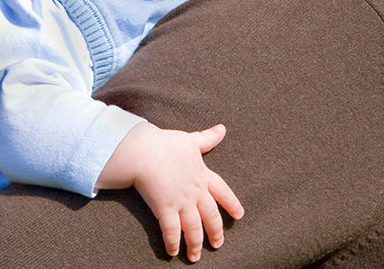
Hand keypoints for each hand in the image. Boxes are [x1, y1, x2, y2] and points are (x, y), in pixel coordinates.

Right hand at [98, 122, 243, 261]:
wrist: (145, 151)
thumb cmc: (165, 144)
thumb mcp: (190, 140)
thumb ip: (207, 138)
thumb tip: (222, 128)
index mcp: (202, 175)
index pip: (223, 191)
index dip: (231, 204)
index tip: (239, 215)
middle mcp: (195, 191)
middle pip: (210, 216)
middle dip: (215, 232)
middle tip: (218, 244)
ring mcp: (181, 202)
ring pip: (194, 228)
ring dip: (195, 244)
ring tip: (195, 257)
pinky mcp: (165, 209)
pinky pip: (171, 231)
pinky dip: (173, 243)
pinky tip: (173, 252)